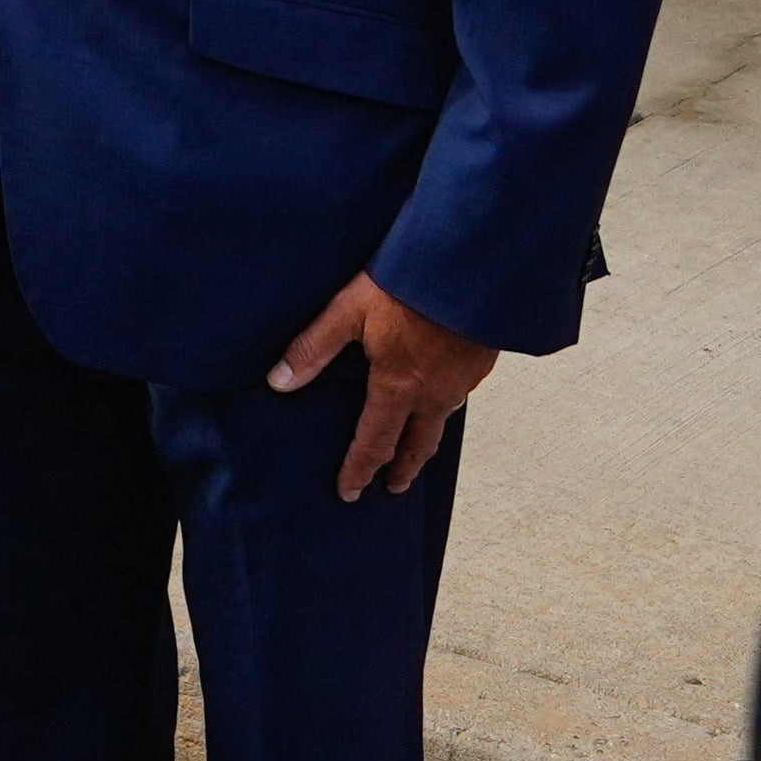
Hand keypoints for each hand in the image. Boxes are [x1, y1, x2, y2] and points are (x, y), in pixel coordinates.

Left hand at [271, 273, 496, 500]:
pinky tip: (440, 400)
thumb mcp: (349, 310)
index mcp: (398, 387)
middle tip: (393, 487)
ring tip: (416, 450)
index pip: (375, 443)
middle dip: (403, 470)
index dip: (359, 470)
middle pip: (418, 445)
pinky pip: (460, 397)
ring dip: (426, 442)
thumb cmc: (408, 286)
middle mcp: (434, 393)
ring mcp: (463, 381)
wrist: (473, 267)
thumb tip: (278, 382)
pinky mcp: (481, 363)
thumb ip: (313, 348)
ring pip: (442, 423)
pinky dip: (445, 410)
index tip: (349, 492)